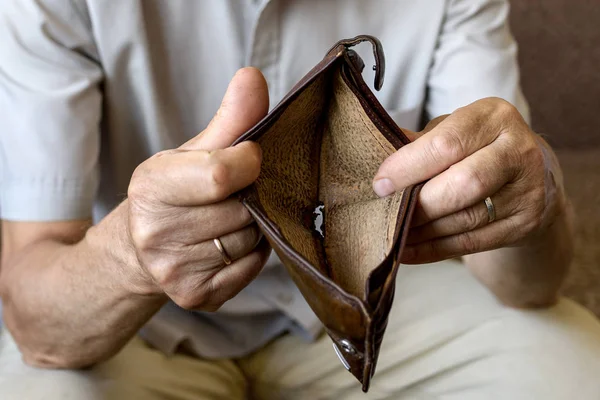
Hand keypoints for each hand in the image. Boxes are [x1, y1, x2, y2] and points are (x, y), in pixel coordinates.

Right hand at [127, 68, 270, 310]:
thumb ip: (229, 119)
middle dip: (249, 197)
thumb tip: (253, 77)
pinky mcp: (196, 297)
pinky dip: (252, 253)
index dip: (248, 163)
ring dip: (253, 224)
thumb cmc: (174, 193)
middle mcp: (156, 234)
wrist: (142, 249)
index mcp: (151, 187)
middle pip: (243, 209)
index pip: (222, 174)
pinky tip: (230, 242)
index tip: (249, 158)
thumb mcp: (194, 152)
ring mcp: (175, 271)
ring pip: (251, 238)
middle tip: (234, 194)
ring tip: (229, 217)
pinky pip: (253, 267)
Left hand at [373, 98, 566, 263]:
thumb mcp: (453, 132)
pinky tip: (409, 251)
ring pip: (467, 218)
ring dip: (423, 231)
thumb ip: (419, 143)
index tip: (380, 184)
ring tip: (394, 234)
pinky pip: (472, 242)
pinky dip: (434, 249)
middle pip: (465, 183)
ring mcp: (529, 189)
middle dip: (420, 202)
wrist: (534, 175)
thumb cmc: (477, 148)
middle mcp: (518, 150)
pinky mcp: (527, 223)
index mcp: (493, 117)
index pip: (447, 144)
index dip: (409, 166)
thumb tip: (374, 151)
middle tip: (388, 212)